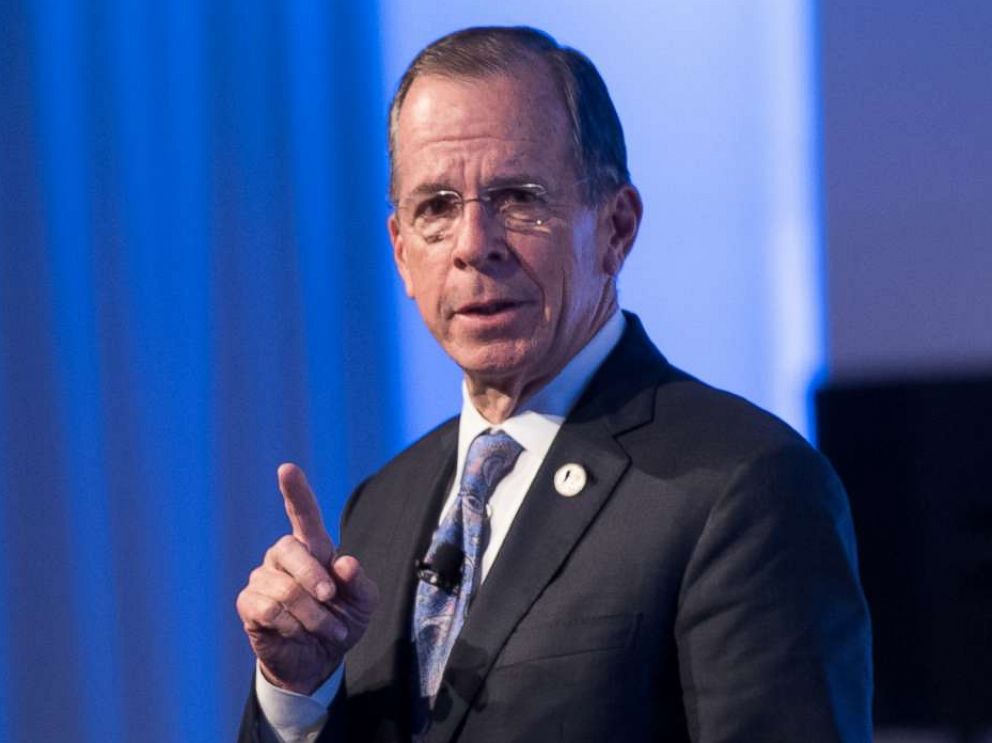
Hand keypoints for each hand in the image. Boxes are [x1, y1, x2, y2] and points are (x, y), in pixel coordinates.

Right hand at [236, 463, 378, 693]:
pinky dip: (293, 626)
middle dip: (315, 577)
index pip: (303, 514)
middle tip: (331, 598)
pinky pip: (269, 610)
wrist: (319, 661)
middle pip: (292, 549)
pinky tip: (298, 633)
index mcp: (313, 548)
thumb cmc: (342, 622)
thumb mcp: (363, 603)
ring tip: (326, 629)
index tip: (287, 469)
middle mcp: (283, 556)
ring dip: (313, 614)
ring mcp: (263, 578)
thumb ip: (359, 582)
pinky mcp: (249, 604)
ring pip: (284, 588)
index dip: (295, 492)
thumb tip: (344, 562)